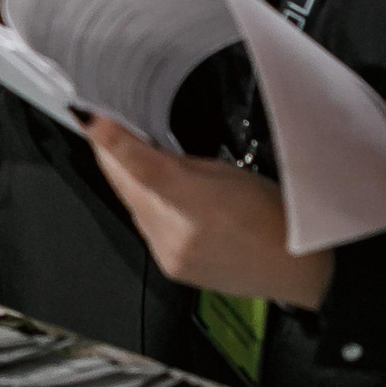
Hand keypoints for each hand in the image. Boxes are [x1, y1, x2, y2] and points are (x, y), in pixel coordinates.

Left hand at [87, 116, 333, 307]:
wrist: (295, 268)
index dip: (111, 142)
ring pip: (132, 206)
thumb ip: (178, 163)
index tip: (89, 118)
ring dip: (131, 182)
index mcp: (196, 204)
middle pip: (127, 186)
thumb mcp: (229, 173)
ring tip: (143, 160)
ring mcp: (168, 255)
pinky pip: (145, 227)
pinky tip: (160, 196)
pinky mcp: (169, 268)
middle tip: (108, 124)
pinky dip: (146, 207)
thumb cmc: (273, 214)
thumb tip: (140, 147)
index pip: (141, 168)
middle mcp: (175, 235)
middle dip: (114, 155)